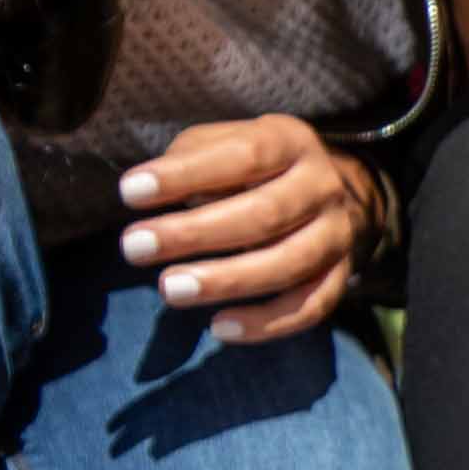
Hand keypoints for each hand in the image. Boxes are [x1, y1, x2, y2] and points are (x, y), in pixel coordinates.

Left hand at [120, 114, 365, 340]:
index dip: (186, 175)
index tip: (129, 192)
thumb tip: (156, 197)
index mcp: (291, 141)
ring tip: (169, 289)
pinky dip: (267, 324)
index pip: (242, 157)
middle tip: (134, 248)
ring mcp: (337, 234)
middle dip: (194, 233)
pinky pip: (310, 307)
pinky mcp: (339, 276)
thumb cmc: (252, 166)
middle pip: (264, 214)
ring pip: (288, 264)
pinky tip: (219, 327)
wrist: (327, 190)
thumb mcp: (223, 143)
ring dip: (226, 280)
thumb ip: (191, 160)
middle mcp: (322, 186)